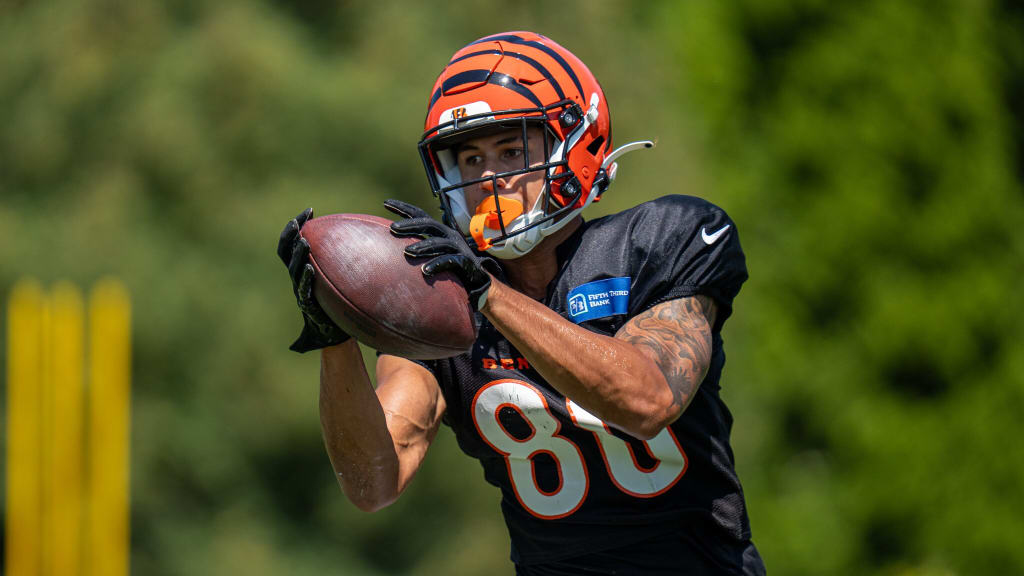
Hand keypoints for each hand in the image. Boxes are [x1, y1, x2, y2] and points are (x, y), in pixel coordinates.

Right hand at [277, 208, 350, 352]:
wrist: (335, 334)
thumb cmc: (339, 304)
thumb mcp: (342, 280)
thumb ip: (348, 261)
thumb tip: (373, 234)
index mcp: (303, 268)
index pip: (293, 243)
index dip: (297, 227)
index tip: (309, 211)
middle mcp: (298, 277)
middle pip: (287, 252)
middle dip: (290, 235)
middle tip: (297, 222)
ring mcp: (301, 291)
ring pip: (293, 269)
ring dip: (297, 254)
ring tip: (304, 241)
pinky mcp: (308, 305)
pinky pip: (303, 290)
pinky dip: (304, 279)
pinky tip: (309, 268)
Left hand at [384, 199, 500, 310]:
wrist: (478, 282)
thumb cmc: (450, 269)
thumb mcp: (433, 255)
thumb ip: (418, 249)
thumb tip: (390, 250)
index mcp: (439, 232)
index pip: (420, 215)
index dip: (404, 208)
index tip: (386, 203)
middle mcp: (449, 236)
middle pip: (429, 224)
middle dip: (411, 225)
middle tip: (393, 228)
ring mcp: (458, 248)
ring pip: (439, 243)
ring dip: (422, 246)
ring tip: (407, 252)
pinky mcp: (466, 262)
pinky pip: (451, 261)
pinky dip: (438, 264)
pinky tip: (424, 271)